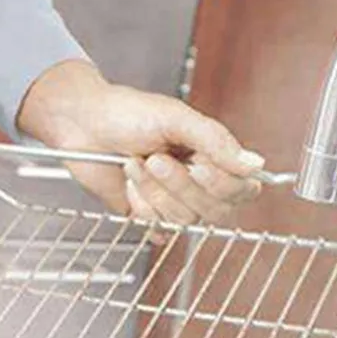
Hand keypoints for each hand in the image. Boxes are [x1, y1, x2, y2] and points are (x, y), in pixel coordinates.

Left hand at [18, 61, 263, 236]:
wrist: (82, 123)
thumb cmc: (126, 112)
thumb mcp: (176, 118)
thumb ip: (216, 142)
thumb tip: (254, 164)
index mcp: (210, 155)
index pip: (240, 189)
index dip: (225, 185)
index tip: (199, 166)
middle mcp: (195, 181)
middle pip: (213, 209)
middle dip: (182, 185)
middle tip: (157, 159)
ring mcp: (170, 199)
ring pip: (183, 217)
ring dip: (155, 189)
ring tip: (136, 162)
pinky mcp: (145, 213)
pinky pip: (156, 226)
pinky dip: (140, 203)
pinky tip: (128, 181)